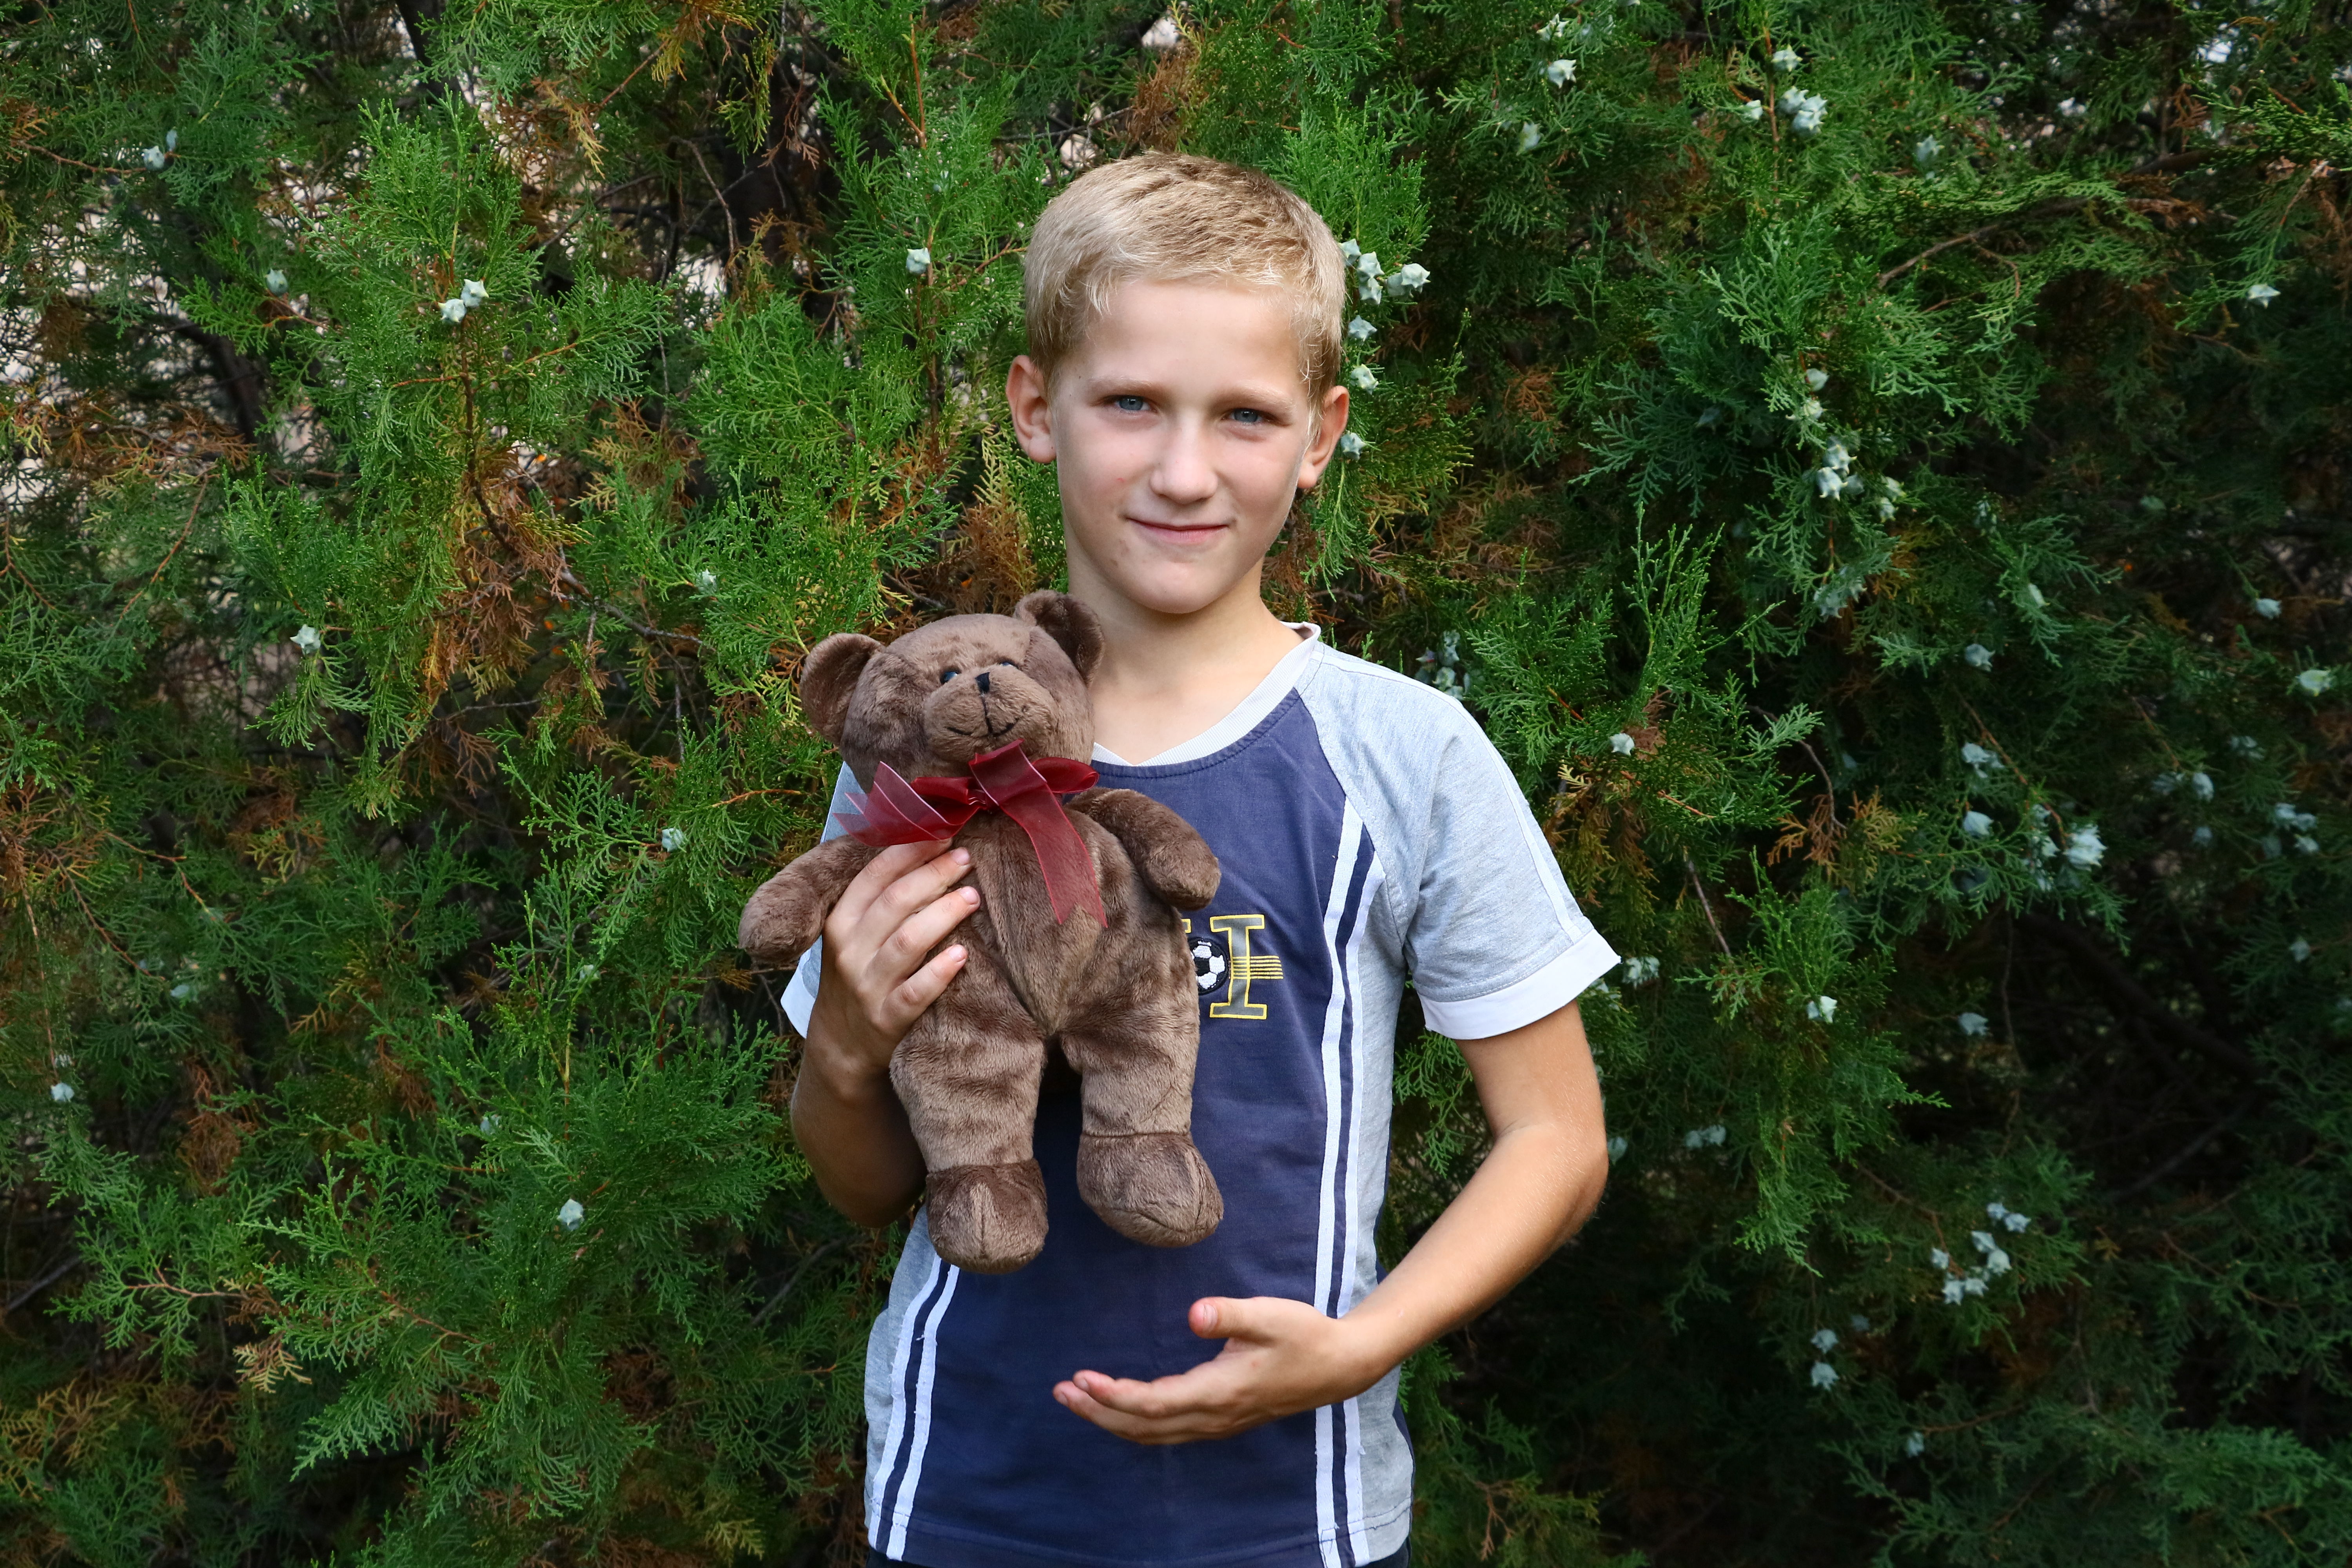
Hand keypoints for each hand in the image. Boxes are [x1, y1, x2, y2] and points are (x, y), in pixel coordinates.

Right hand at [804, 839, 979, 1092]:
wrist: (840, 1044)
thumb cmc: (858, 975)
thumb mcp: (854, 934)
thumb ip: (880, 899)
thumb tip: (926, 850)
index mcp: (841, 921)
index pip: (875, 875)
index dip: (911, 850)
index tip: (944, 832)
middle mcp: (850, 950)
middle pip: (895, 902)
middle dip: (934, 875)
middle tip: (967, 859)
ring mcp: (868, 985)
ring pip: (907, 941)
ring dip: (942, 915)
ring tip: (973, 897)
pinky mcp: (887, 1018)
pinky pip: (915, 992)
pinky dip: (939, 972)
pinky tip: (961, 955)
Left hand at [1052, 1296, 1387, 1444]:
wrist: (1339, 1366)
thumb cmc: (1304, 1334)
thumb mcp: (1271, 1314)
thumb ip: (1231, 1314)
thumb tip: (1195, 1313)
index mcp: (1222, 1390)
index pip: (1156, 1403)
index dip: (1116, 1396)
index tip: (1082, 1379)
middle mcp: (1215, 1415)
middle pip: (1144, 1426)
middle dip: (1099, 1411)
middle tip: (1060, 1392)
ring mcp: (1218, 1423)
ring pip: (1154, 1434)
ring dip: (1112, 1420)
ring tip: (1076, 1399)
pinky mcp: (1221, 1420)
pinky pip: (1167, 1432)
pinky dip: (1135, 1424)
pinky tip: (1118, 1409)